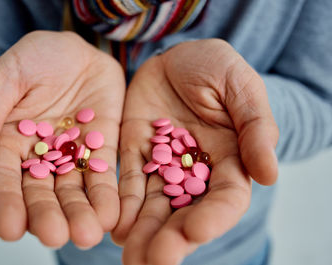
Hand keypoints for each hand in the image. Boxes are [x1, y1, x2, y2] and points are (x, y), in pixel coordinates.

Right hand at [0, 31, 124, 247]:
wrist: (81, 51)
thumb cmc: (38, 58)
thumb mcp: (7, 79)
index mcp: (7, 143)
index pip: (2, 180)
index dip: (4, 205)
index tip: (9, 229)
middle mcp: (39, 158)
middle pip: (40, 194)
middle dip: (47, 216)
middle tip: (55, 237)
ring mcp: (72, 157)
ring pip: (74, 192)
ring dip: (80, 214)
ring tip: (87, 235)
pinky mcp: (102, 151)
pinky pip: (104, 176)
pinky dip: (107, 196)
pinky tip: (112, 215)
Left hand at [112, 39, 278, 263]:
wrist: (176, 58)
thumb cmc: (215, 67)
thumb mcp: (240, 87)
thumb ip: (255, 128)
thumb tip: (269, 174)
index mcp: (229, 159)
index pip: (226, 198)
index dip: (213, 217)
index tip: (194, 231)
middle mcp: (195, 171)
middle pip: (186, 212)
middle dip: (171, 238)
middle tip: (154, 261)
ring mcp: (162, 165)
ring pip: (154, 206)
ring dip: (143, 233)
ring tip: (131, 256)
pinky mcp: (134, 154)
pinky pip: (127, 182)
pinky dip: (122, 204)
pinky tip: (114, 226)